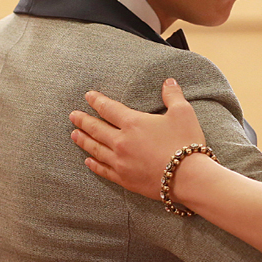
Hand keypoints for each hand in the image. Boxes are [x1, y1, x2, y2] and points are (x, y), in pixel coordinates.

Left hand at [69, 78, 205, 198]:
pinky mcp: (125, 179)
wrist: (189, 177)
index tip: (88, 96)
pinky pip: (103, 170)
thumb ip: (172, 96)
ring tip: (74, 135)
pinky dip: (94, 164)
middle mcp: (121, 142)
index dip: (97, 101)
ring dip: (84, 141)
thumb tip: (168, 82)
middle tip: (73, 116)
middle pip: (96, 129)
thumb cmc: (186, 143)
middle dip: (83, 120)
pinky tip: (88, 161)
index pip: (109, 108)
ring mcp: (121, 162)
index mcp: (133, 123)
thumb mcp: (183, 113)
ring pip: (95, 149)